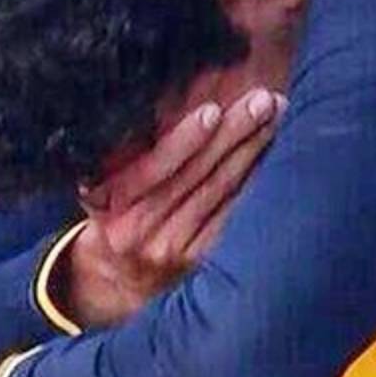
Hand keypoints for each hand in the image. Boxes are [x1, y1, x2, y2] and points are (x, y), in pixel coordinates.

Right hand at [60, 87, 286, 327]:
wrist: (116, 277)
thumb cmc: (111, 214)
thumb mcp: (101, 187)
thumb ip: (122, 155)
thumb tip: (160, 99)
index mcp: (108, 202)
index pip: (152, 169)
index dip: (184, 140)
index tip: (212, 110)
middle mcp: (139, 228)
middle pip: (196, 175)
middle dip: (233, 133)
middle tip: (261, 99)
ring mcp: (171, 246)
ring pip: (220, 191)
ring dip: (251, 149)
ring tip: (274, 114)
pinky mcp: (198, 259)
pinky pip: (232, 213)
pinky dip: (253, 180)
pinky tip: (271, 152)